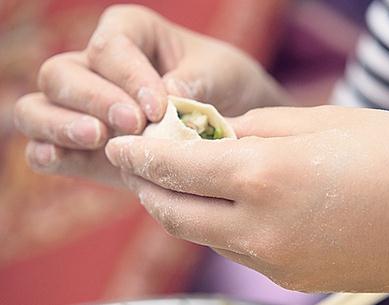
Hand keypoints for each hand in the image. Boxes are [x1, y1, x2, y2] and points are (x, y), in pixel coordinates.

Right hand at [14, 4, 289, 186]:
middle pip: (61, 74)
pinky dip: (46, 154)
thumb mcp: (222, 73)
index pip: (111, 46)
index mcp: (130, 32)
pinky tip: (58, 161)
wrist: (226, 120)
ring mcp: (81, 108)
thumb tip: (169, 99)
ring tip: (96, 138)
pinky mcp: (79, 147)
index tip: (159, 108)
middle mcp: (96, 67)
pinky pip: (43, 148)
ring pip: (37, 108)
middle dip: (93, 99)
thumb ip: (196, 82)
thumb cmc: (223, 82)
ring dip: (58, 125)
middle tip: (131, 125)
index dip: (129, 76)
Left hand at [105, 106, 388, 302]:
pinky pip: (242, 251)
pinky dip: (226, 227)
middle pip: (176, 213)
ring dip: (187, 209)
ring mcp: (277, 263)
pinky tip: (241, 205)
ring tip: (191, 182)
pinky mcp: (295, 279)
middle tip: (147, 166)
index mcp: (265, 176)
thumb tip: (217, 138)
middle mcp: (261, 229)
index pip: (176, 168)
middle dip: (153, 188)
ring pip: (206, 235)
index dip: (141, 156)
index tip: (121, 147)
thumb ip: (255, 131)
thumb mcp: (319, 122)